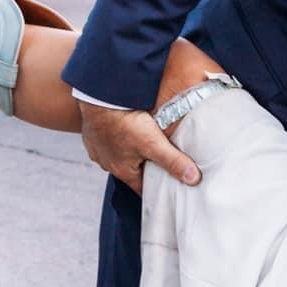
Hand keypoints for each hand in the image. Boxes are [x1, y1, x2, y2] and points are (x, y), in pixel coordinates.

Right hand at [77, 101, 201, 193]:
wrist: (98, 98)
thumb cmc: (123, 122)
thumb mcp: (153, 144)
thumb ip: (173, 161)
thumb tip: (193, 179)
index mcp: (122, 171)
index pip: (142, 189)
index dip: (157, 188)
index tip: (168, 187)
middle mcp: (108, 163)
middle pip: (132, 170)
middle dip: (146, 167)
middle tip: (162, 161)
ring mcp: (98, 148)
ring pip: (119, 154)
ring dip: (131, 150)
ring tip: (145, 141)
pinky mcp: (93, 133)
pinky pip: (108, 139)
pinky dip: (118, 136)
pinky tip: (126, 127)